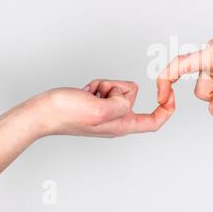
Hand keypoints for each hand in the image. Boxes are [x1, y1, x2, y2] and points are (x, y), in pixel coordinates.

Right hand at [30, 79, 174, 137]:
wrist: (42, 112)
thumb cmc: (66, 114)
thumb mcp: (100, 109)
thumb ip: (121, 104)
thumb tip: (128, 97)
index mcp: (122, 125)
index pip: (154, 121)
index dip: (167, 109)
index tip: (170, 95)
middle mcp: (117, 120)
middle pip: (133, 97)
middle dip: (118, 87)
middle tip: (100, 95)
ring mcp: (107, 112)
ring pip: (118, 89)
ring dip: (105, 85)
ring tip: (90, 94)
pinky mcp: (97, 104)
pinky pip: (106, 87)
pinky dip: (97, 86)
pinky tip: (85, 93)